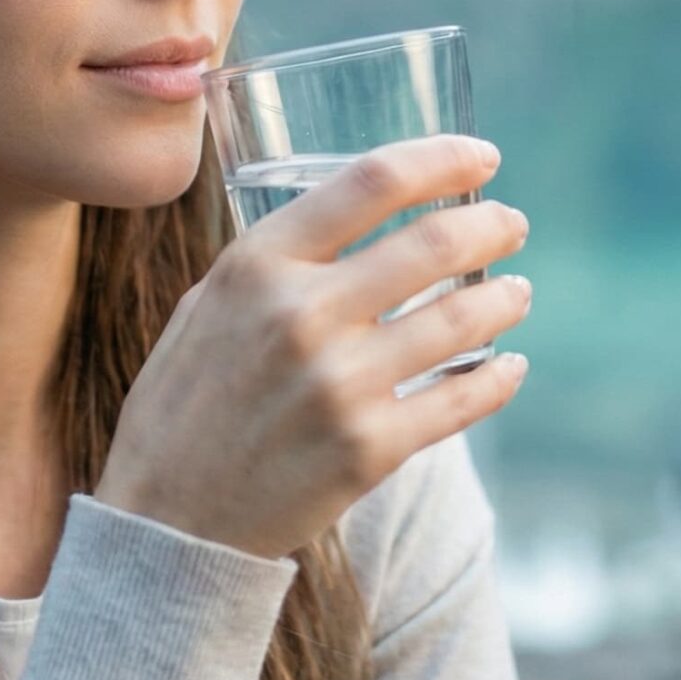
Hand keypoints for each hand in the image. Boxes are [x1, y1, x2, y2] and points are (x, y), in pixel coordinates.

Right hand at [93, 133, 532, 559]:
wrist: (165, 522)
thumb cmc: (188, 403)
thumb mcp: (209, 303)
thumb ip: (278, 259)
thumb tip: (362, 215)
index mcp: (258, 264)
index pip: (373, 181)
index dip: (444, 158)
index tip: (482, 157)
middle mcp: (301, 315)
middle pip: (435, 242)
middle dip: (493, 225)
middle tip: (511, 225)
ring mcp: (339, 386)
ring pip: (463, 319)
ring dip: (506, 298)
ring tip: (516, 293)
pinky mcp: (368, 451)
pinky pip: (462, 401)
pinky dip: (500, 378)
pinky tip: (510, 366)